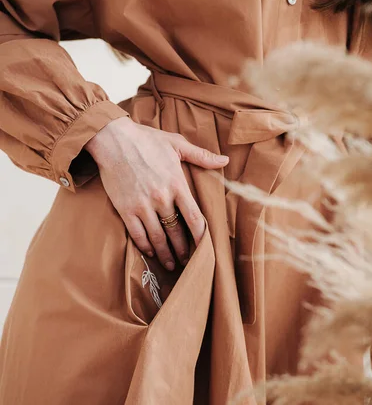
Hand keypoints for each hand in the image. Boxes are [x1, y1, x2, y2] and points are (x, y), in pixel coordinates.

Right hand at [85, 116, 228, 270]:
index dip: (201, 237)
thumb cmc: (146, 139)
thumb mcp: (176, 143)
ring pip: (157, 237)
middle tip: (189, 261)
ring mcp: (142, 205)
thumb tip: (225, 160)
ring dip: (165, 254)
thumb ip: (201, 156)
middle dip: (184, 250)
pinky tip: (150, 252)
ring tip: (172, 264)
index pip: (194, 218)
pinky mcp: (125, 209)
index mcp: (177, 184)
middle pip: (177, 232)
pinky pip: (137, 234)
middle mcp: (161, 198)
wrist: (113, 139)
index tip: (206, 248)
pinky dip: (145, 246)